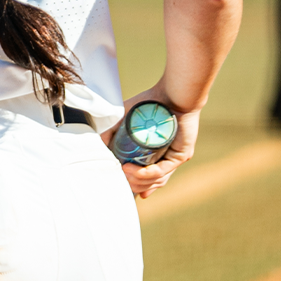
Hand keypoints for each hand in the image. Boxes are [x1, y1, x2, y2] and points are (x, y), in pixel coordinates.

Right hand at [104, 83, 199, 198]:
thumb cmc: (151, 103)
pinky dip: (146, 173)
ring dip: (138, 180)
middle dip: (132, 184)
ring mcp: (174, 158)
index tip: (124, 187)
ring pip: (156, 180)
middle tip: (119, 177)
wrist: (172, 93)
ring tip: (123, 171)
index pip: (147, 176)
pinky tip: (132, 170)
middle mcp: (166, 158)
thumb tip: (99, 144)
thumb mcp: (125, 120)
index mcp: (155, 152)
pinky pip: (162, 170)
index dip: (135, 184)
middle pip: (150, 182)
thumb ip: (111, 132)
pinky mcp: (181, 155)